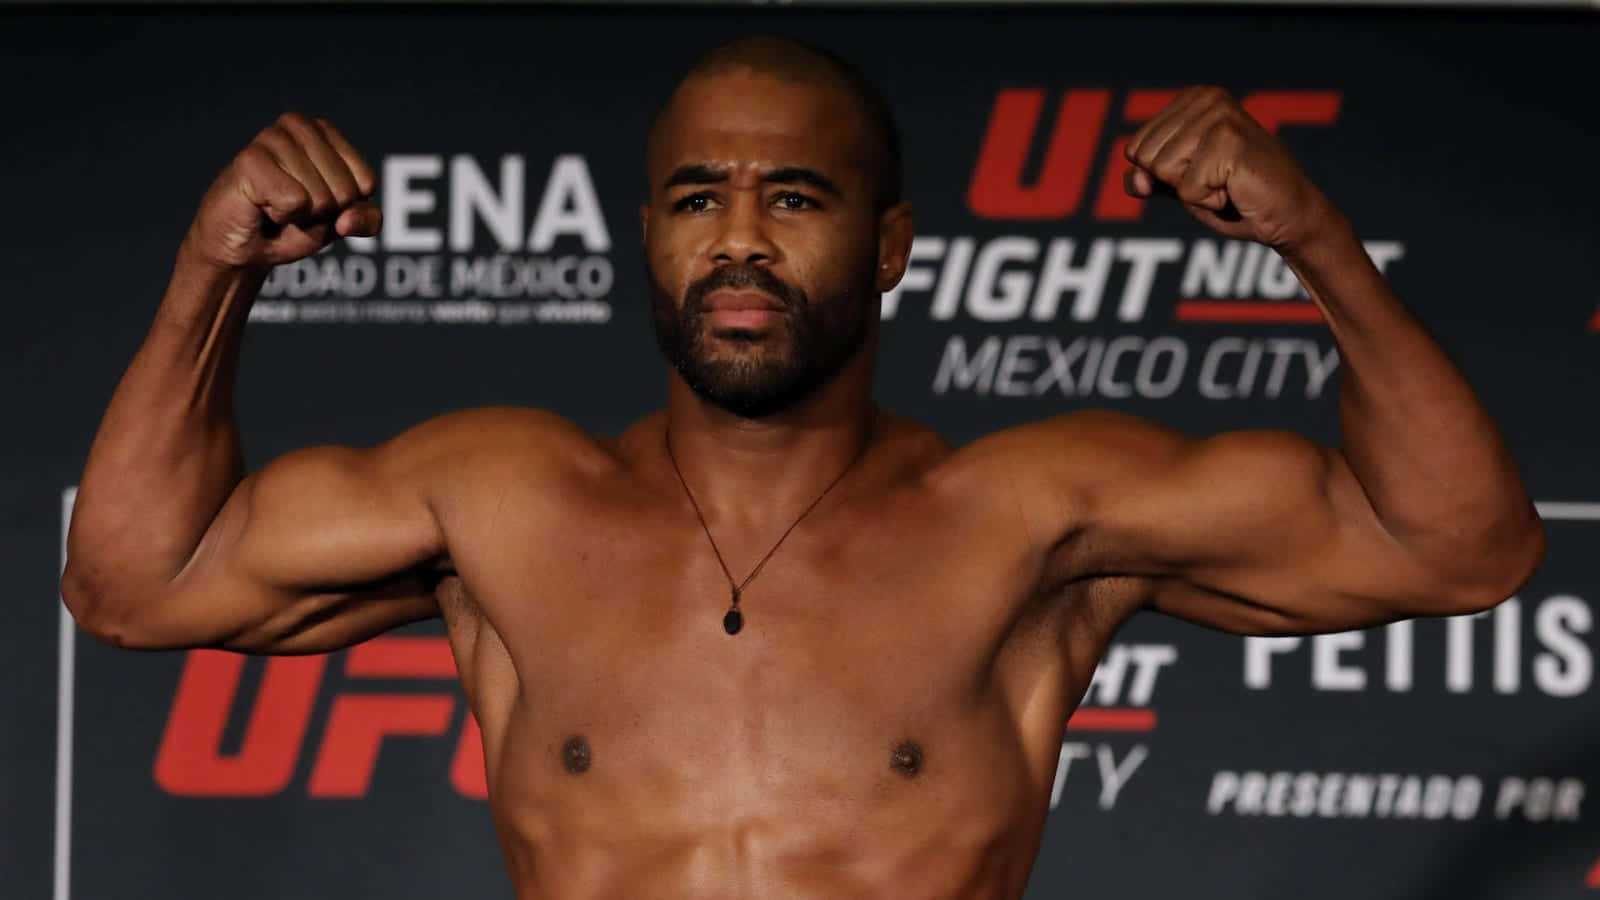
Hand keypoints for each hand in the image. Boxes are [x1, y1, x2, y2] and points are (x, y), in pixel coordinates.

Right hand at [186, 112, 380, 270]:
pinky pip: (294, 201)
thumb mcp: (341, 223)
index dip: (345, 209)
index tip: (317, 206)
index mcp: (325, 132)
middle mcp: (299, 125)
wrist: (242, 247)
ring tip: (275, 206)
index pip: (366, 183)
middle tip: (292, 209)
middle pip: (345, 191)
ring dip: (301, 217)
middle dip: (322, 215)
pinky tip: (261, 206)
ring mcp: (272, 137)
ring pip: (321, 198)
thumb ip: (365, 219)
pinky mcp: (251, 159)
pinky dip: (282, 216)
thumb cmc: (291, 226)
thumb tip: (347, 218)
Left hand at [1123, 87, 1336, 250]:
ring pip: (1163, 170)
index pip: (1135, 147)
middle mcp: (1207, 98)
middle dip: (1176, 183)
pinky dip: (1209, 201)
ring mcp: (1220, 116)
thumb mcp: (1179, 185)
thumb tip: (1134, 179)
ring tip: (1228, 183)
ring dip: (1194, 192)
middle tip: (1217, 180)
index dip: (1163, 175)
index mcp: (1192, 99)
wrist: (1287, 215)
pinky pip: (1187, 190)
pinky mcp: (1230, 141)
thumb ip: (1148, 177)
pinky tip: (1237, 190)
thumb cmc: (1235, 197)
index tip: (1202, 173)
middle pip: (1145, 157)